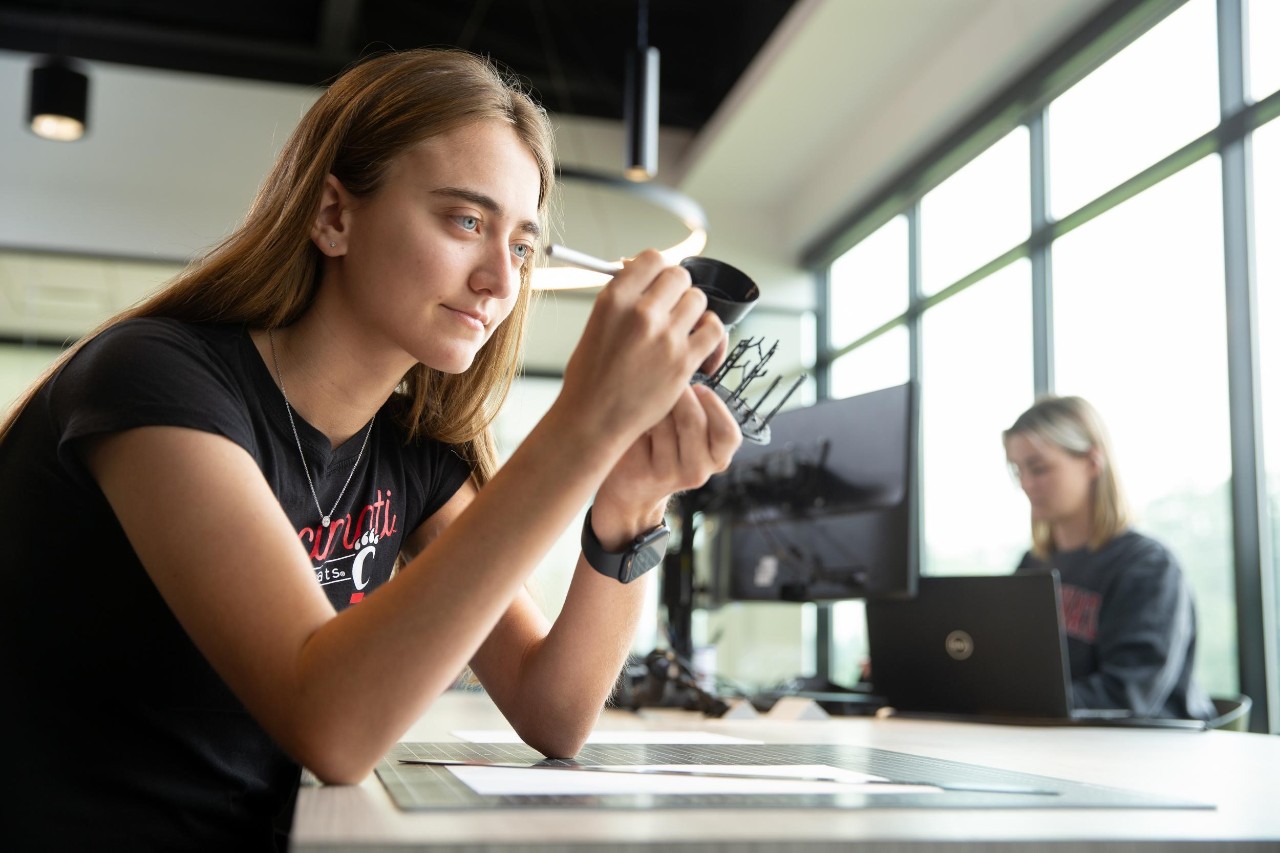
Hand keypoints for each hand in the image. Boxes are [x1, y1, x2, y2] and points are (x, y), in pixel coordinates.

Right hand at [556, 250, 725, 457]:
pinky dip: (710, 334)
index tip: (657, 283)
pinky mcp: (685, 361)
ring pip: (699, 301)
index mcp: (615, 299)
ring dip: (693, 312)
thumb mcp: (597, 324)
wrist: (593, 420)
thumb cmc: (591, 377)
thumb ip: (623, 297)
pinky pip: (714, 330)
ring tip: (681, 329)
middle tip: (670, 308)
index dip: (659, 270)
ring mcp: (666, 337)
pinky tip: (699, 345)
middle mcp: (641, 313)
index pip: (653, 258)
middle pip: (679, 277)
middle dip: (676, 290)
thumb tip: (640, 270)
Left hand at [591, 382, 742, 548]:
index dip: (714, 405)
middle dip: (679, 394)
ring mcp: (668, 474)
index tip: (699, 387)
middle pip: (693, 421)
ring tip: (647, 396)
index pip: (728, 434)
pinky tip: (631, 413)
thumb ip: (704, 410)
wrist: (634, 490)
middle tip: (665, 380)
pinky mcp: (641, 472)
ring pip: (663, 422)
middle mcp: (698, 471)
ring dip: (654, 402)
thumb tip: (699, 363)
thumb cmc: (666, 447)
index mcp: (718, 459)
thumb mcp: (694, 436)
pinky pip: (640, 430)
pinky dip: (636, 414)